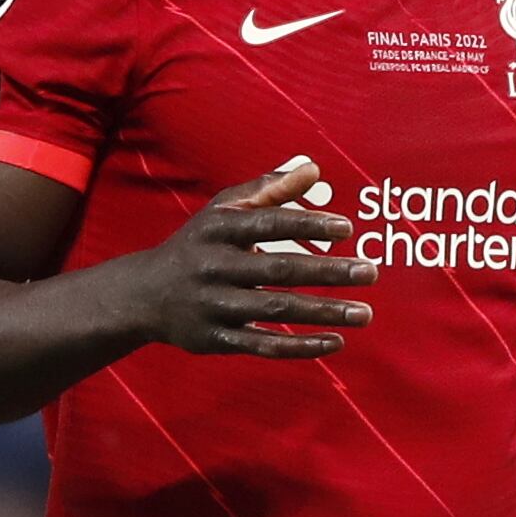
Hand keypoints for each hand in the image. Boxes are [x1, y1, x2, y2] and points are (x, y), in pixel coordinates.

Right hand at [127, 160, 375, 358]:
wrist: (144, 295)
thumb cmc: (198, 245)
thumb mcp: (223, 211)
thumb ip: (268, 189)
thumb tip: (314, 170)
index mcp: (217, 229)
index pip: (269, 223)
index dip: (308, 225)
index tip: (348, 229)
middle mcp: (214, 266)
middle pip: (279, 269)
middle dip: (328, 272)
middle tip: (371, 272)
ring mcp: (214, 306)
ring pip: (276, 311)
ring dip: (324, 312)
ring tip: (365, 312)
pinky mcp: (216, 339)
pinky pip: (264, 345)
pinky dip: (301, 347)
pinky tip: (335, 341)